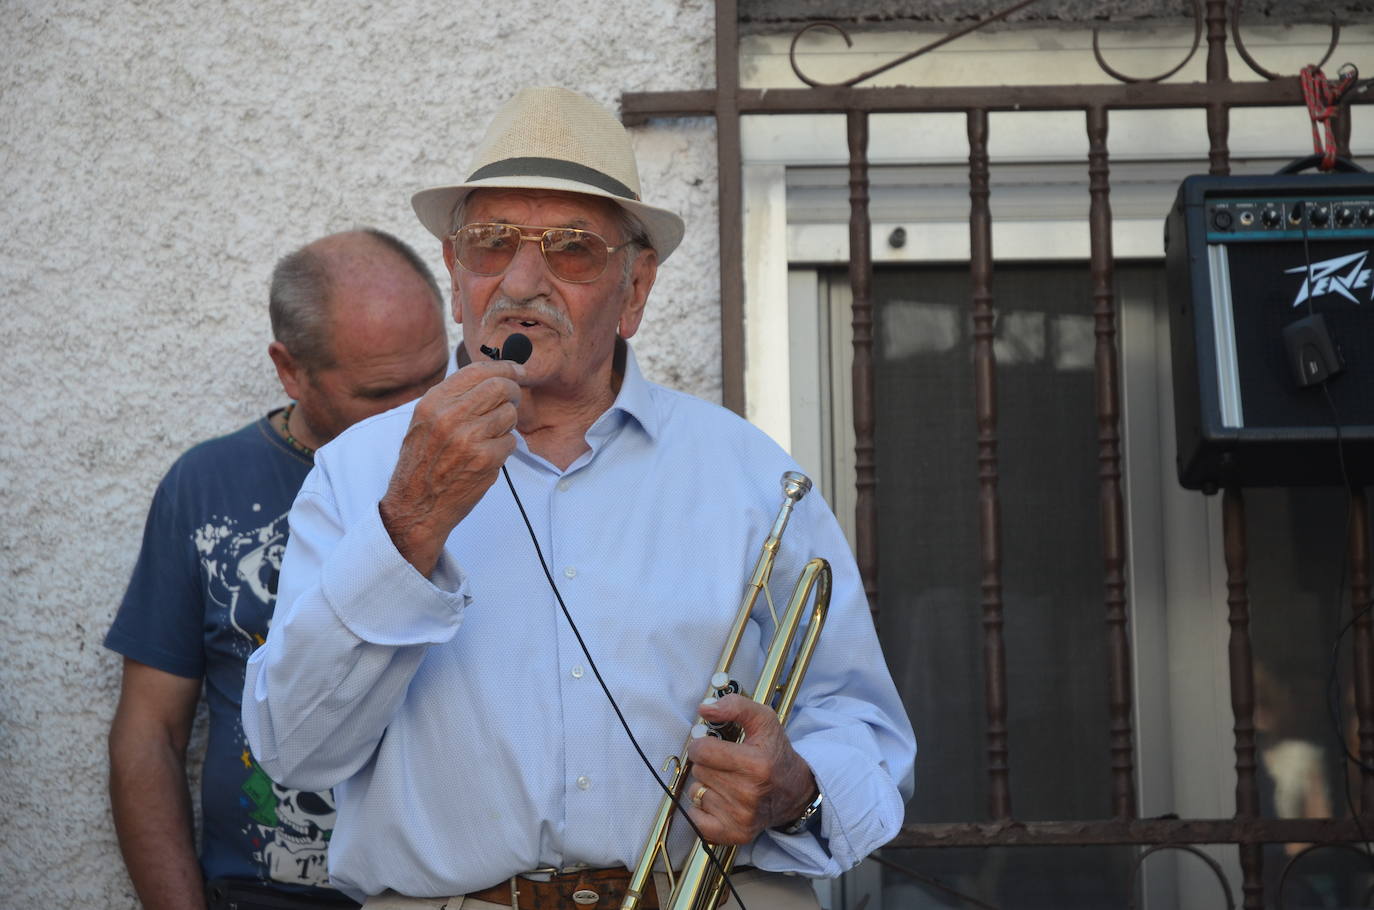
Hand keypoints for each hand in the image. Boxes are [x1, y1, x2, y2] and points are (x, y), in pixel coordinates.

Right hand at [380, 359, 524, 575]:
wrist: (415, 506)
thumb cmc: (422, 464)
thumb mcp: (425, 422)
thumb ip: (453, 398)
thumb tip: (492, 376)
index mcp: (433, 402)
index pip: (478, 371)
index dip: (504, 367)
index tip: (516, 369)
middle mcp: (450, 416)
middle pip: (500, 387)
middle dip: (513, 392)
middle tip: (512, 400)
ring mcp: (470, 438)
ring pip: (509, 414)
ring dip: (506, 424)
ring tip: (489, 436)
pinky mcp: (486, 459)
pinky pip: (511, 441)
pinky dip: (504, 448)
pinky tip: (486, 456)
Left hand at [683, 694, 817, 844]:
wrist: (793, 791)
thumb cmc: (774, 754)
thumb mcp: (763, 720)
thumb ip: (735, 706)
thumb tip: (705, 708)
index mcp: (756, 764)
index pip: (702, 751)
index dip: (703, 744)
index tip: (714, 745)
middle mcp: (749, 793)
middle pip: (699, 771)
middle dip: (708, 764)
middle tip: (727, 764)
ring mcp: (742, 817)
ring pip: (697, 792)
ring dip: (707, 785)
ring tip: (727, 782)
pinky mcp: (735, 834)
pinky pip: (696, 819)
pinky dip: (702, 809)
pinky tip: (721, 801)